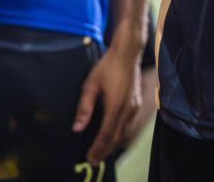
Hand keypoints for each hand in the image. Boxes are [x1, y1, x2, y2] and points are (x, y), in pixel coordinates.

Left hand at [73, 40, 143, 164]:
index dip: (97, 148)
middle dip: (104, 150)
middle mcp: (127, 110)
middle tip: (94, 160)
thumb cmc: (107, 66)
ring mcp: (134, 106)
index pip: (105, 134)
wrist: (128, 53)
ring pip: (123, 132)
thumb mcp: (90, 85)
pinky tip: (113, 135)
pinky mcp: (137, 102)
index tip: (89, 157)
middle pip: (116, 137)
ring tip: (102, 152)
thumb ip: (84, 108)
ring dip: (112, 143)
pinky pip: (128, 124)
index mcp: (115, 106)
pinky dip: (119, 134)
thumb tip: (77, 128)